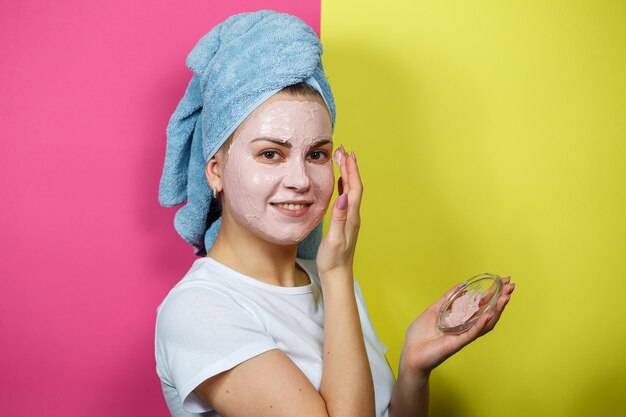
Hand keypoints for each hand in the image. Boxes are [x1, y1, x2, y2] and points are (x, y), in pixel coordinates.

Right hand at [316, 146, 362, 280]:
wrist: (338, 276)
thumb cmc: (334, 259)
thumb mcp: (335, 238)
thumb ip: (339, 218)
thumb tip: (343, 197)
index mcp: (351, 216)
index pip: (353, 188)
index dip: (351, 170)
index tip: (346, 154)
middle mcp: (353, 215)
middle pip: (354, 186)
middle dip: (349, 167)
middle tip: (343, 150)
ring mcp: (350, 219)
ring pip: (350, 191)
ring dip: (347, 174)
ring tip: (342, 161)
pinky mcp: (345, 223)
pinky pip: (346, 199)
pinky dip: (343, 187)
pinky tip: (340, 184)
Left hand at [399, 277, 515, 378]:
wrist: (410, 352)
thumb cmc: (420, 335)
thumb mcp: (434, 310)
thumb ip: (447, 299)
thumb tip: (460, 285)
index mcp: (461, 319)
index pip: (481, 304)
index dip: (492, 293)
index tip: (503, 281)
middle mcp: (465, 327)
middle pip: (488, 312)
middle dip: (500, 299)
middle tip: (511, 286)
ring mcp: (463, 335)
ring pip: (484, 323)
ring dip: (496, 311)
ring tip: (505, 298)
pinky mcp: (456, 343)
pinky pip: (471, 334)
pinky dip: (480, 324)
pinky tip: (488, 315)